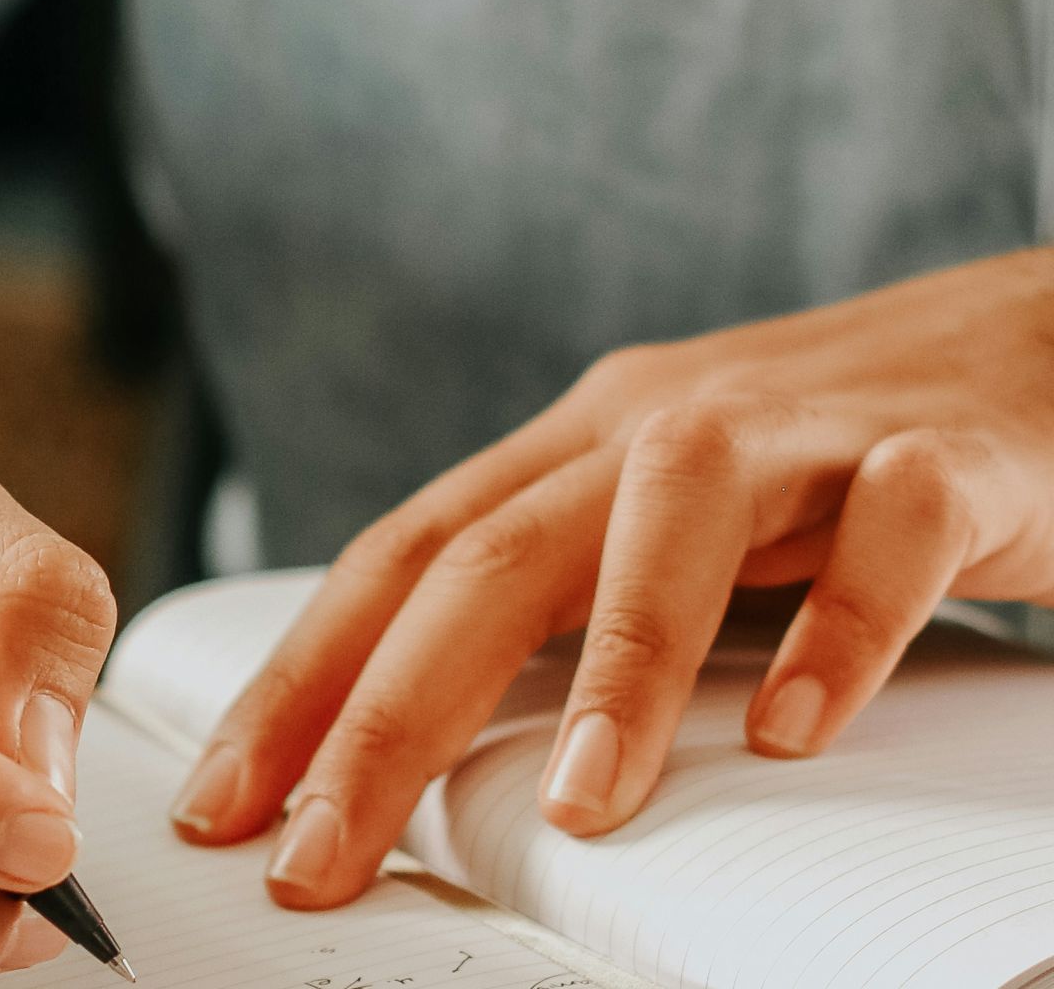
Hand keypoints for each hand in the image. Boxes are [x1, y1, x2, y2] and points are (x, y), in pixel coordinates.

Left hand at [172, 248, 1053, 908]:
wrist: (1040, 342)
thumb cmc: (828, 464)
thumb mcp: (662, 525)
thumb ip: (567, 609)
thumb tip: (438, 749)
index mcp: (573, 449)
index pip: (399, 560)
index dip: (300, 681)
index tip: (225, 804)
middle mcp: (655, 426)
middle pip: (488, 558)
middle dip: (386, 714)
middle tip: (320, 855)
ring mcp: (797, 430)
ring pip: (669, 521)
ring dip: (612, 669)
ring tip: (571, 809)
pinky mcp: (944, 452)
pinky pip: (888, 531)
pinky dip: (840, 631)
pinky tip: (793, 733)